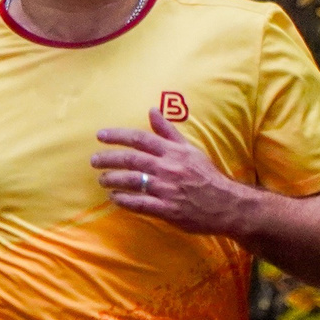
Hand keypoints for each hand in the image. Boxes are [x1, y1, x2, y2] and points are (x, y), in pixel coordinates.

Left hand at [91, 110, 254, 237]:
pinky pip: (139, 203)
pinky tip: (114, 198)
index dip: (118, 135)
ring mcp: (166, 189)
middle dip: (108, 159)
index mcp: (173, 151)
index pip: (140, 138)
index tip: (100, 135)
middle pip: (131, 159)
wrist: (225, 204)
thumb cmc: (206, 175)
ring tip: (102, 180)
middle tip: (94, 160)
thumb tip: (152, 110)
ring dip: (112, 179)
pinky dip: (124, 200)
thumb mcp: (189, 149)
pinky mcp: (167, 209)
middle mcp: (168, 168)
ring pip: (132, 181)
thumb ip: (168, 131)